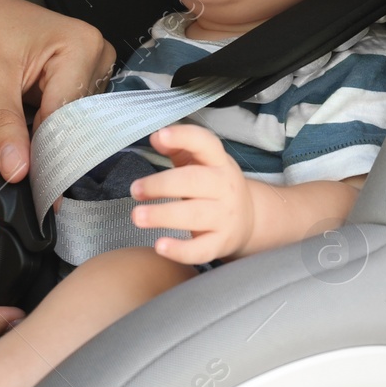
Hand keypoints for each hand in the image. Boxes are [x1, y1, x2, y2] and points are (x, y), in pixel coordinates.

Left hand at [0, 0, 112, 181]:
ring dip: (46, 137)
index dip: (45, 148)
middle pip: (76, 118)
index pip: (70, 114)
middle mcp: (96, 53)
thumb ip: (4, 127)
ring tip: (20, 147)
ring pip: (73, 120)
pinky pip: (67, 112)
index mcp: (82, 46)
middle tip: (21, 167)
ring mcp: (89, 63)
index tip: (28, 177)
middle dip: (46, 143)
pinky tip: (27, 134)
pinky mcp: (77, 73)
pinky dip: (46, 127)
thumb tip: (18, 170)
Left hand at [129, 125, 253, 264]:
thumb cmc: (214, 187)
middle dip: (162, 185)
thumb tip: (156, 138)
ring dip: (163, 215)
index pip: (205, 143)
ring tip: (138, 216)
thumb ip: (179, 148)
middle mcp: (225, 187)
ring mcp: (225, 216)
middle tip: (136, 189)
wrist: (249, 220)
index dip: (183, 137)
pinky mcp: (221, 243)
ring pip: (194, 215)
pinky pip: (200, 249)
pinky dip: (180, 250)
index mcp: (219, 162)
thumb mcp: (202, 163)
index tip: (159, 136)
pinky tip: (160, 246)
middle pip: (194, 181)